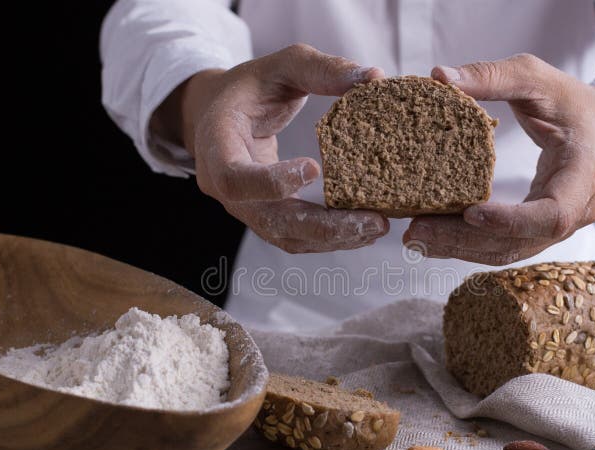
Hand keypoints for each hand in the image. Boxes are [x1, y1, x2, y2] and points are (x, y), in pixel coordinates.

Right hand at [155, 44, 388, 252]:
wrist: (223, 114)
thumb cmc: (252, 87)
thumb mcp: (283, 65)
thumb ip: (322, 69)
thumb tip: (374, 77)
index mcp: (217, 144)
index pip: (234, 177)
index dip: (272, 181)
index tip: (315, 168)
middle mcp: (225, 186)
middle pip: (270, 220)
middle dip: (324, 226)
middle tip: (372, 221)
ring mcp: (245, 208)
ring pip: (286, 236)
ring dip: (334, 238)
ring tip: (377, 227)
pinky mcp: (266, 218)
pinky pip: (296, 238)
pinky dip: (330, 238)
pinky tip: (363, 230)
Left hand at [403, 54, 594, 264]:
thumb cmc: (573, 103)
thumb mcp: (539, 78)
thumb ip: (494, 76)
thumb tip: (440, 76)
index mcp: (583, 174)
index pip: (553, 213)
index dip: (512, 220)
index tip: (470, 213)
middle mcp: (575, 211)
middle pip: (520, 242)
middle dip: (466, 241)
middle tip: (417, 230)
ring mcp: (558, 228)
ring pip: (508, 251)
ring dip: (459, 249)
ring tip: (414, 237)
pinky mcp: (538, 232)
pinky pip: (503, 247)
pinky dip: (466, 245)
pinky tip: (431, 237)